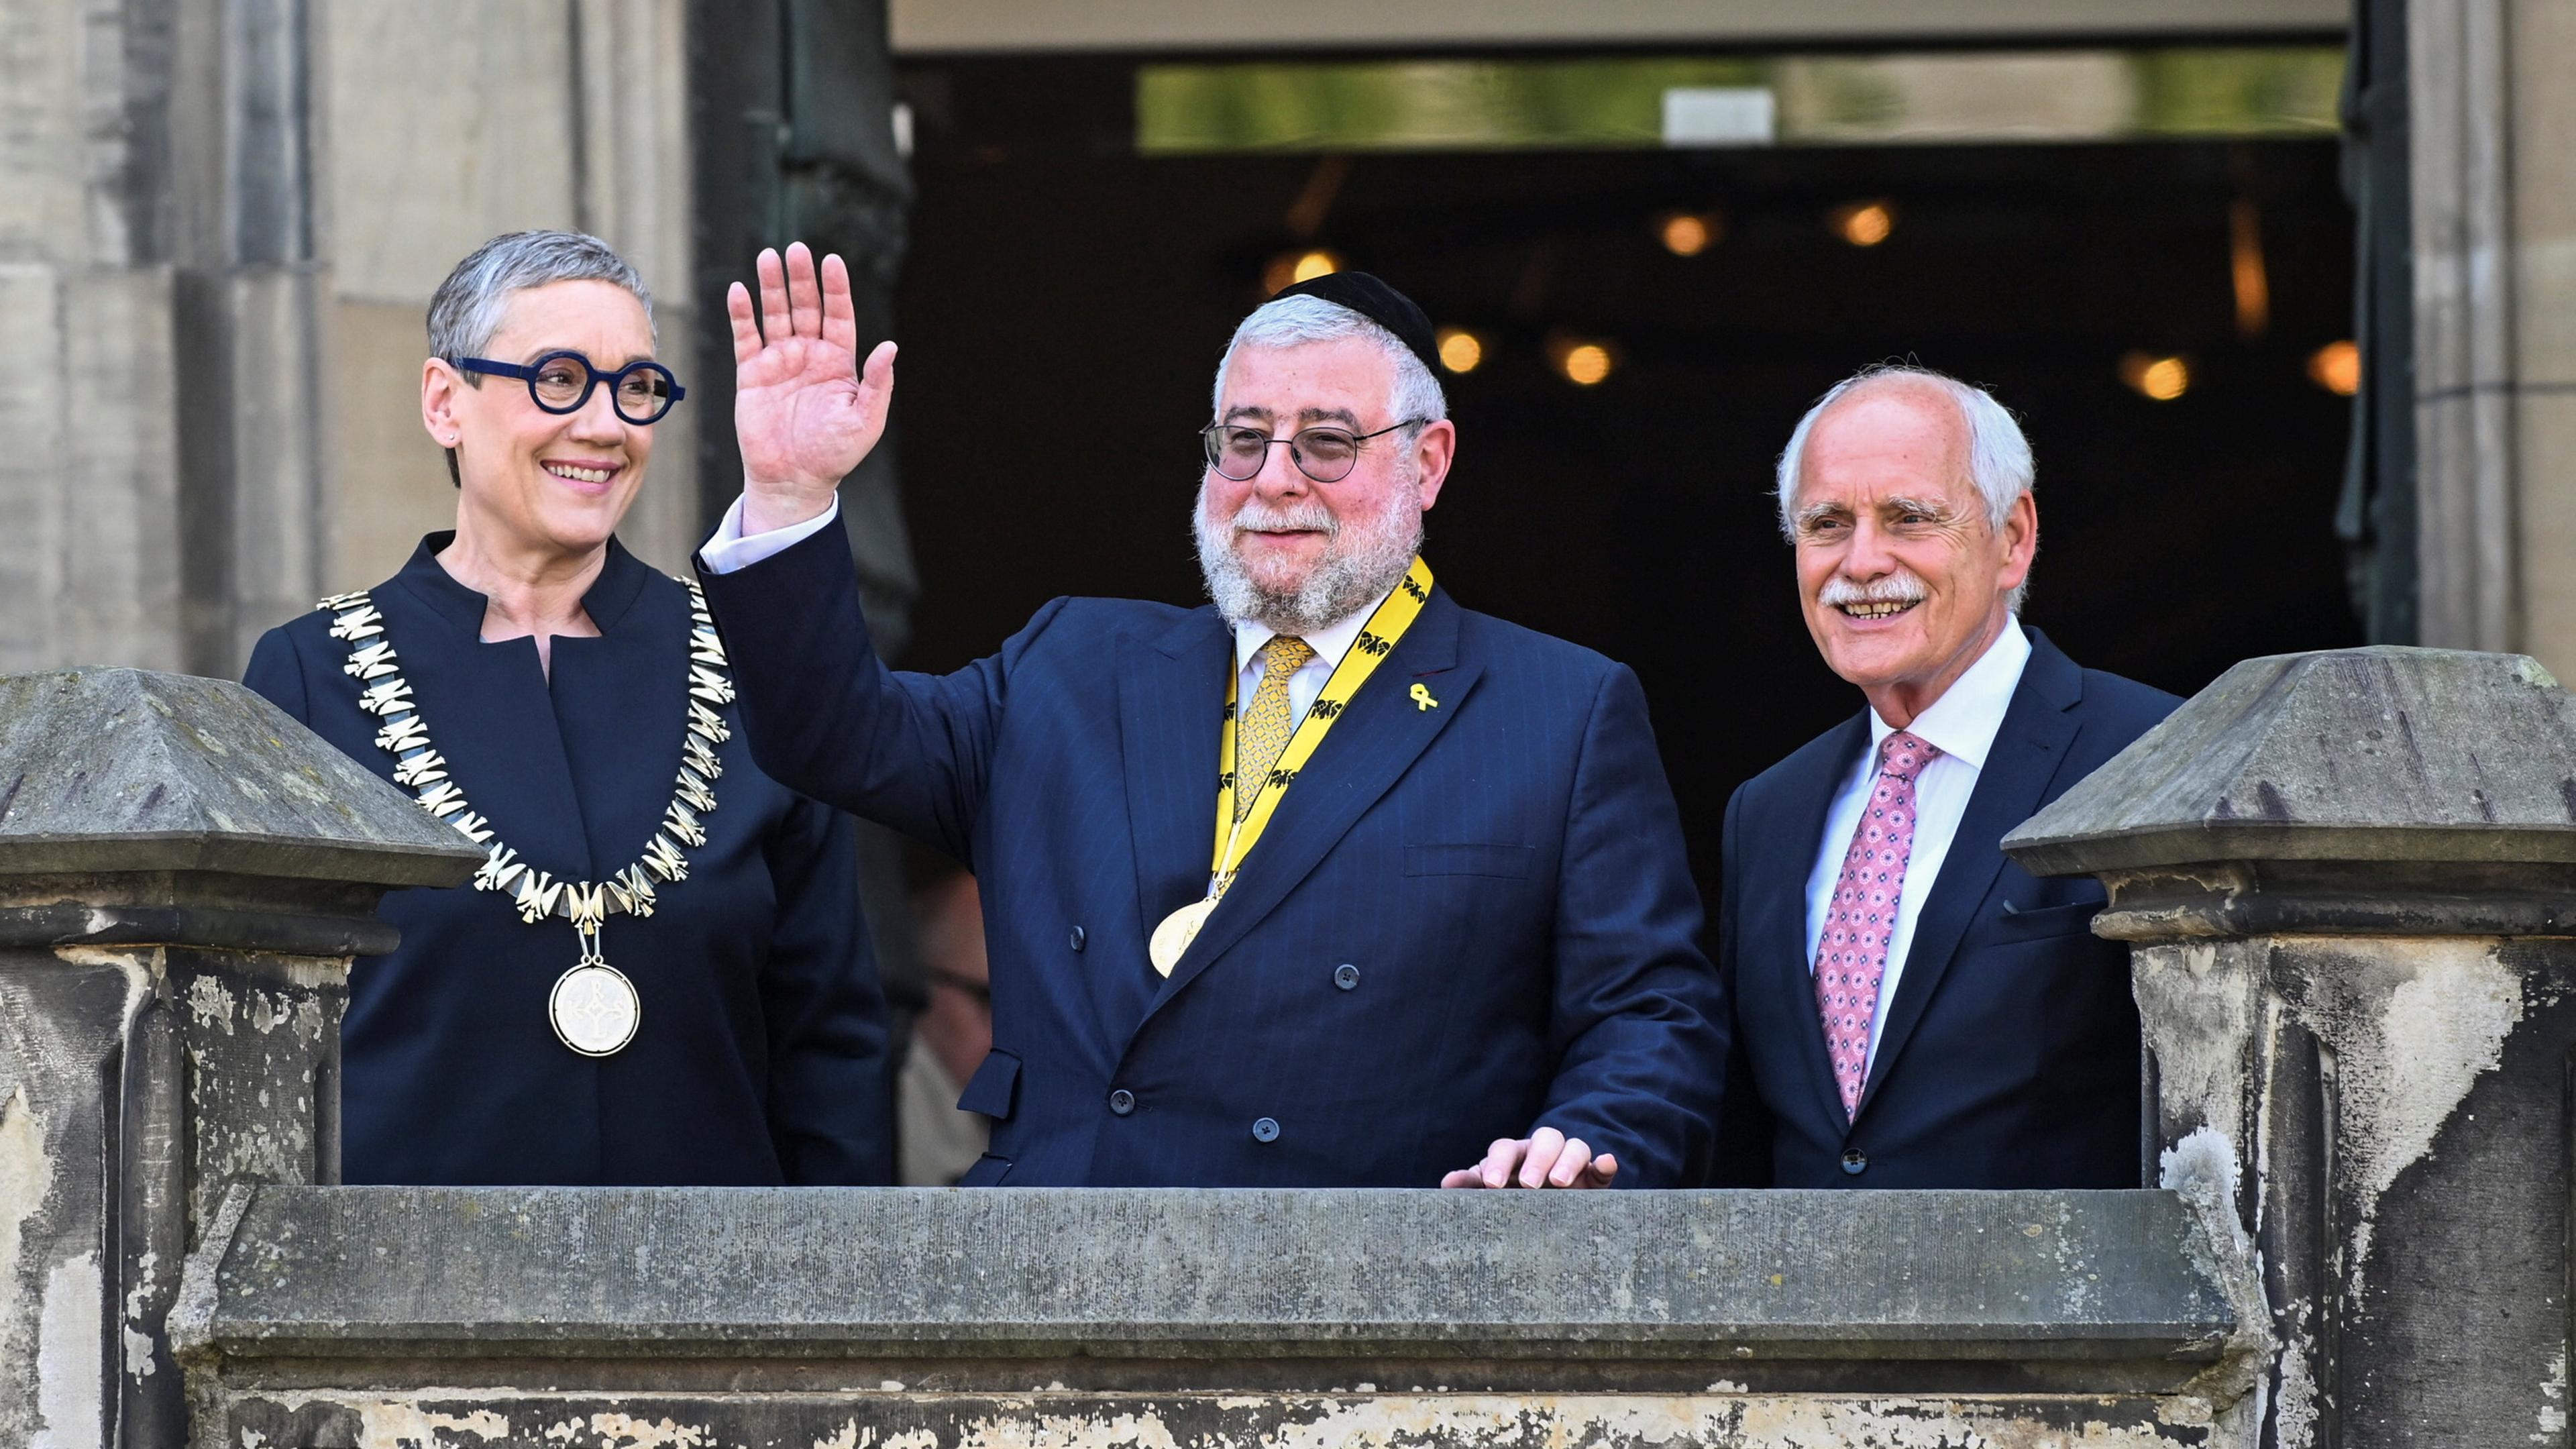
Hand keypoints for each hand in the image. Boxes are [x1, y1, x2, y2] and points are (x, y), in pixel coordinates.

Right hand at [729, 241, 896, 533]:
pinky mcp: (752, 373)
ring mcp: (780, 361)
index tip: (832, 261)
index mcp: (839, 362)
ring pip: (776, 314)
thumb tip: (890, 346)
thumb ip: (876, 383)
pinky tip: (740, 291)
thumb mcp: (865, 420)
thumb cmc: (834, 454)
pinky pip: (746, 337)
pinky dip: (742, 314)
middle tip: (796, 249)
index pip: (839, 315)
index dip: (836, 289)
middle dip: (801, 278)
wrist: (794, 480)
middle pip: (806, 307)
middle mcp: (809, 355)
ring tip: (768, 257)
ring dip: (772, 286)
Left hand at [1439, 1127, 1618, 1188]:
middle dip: (1537, 1159)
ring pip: (1575, 1147)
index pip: (1506, 1148)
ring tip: (1560, 1183)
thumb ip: (1472, 1187)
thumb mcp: (1493, 1194)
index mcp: (1515, 1155)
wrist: (1544, 1220)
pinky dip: (1604, 1163)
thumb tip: (1447, 1183)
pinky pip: (1602, 1167)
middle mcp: (1544, 1153)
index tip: (1491, 1184)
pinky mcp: (1595, 1180)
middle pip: (1545, 1138)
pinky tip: (1606, 1163)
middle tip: (1529, 1185)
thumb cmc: (1510, 1202)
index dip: (1499, 1162)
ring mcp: (1573, 1165)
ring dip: (1568, 1160)